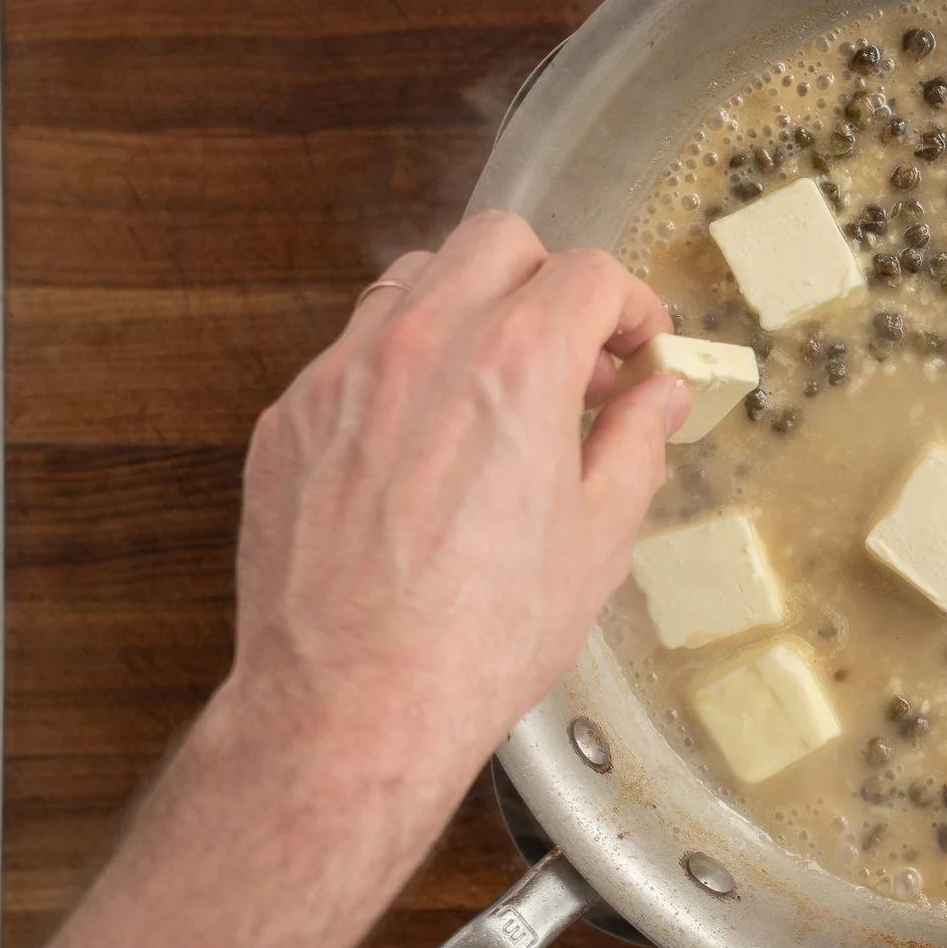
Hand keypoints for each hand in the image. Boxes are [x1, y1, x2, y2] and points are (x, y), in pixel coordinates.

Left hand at [229, 209, 688, 834]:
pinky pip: (354, 351)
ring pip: (414, 280)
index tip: (638, 345)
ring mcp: (344, 374)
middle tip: (576, 351)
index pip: (588, 274)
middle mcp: (424, 345)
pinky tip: (425, 441)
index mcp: (518, 364)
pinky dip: (402, 366)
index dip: (631, 305)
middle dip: (550, 280)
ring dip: (470, 307)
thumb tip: (657, 400)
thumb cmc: (479, 637)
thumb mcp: (598, 540)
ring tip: (498, 385)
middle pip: (497, 243)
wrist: (354, 704)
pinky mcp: (290, 416)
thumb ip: (634, 444)